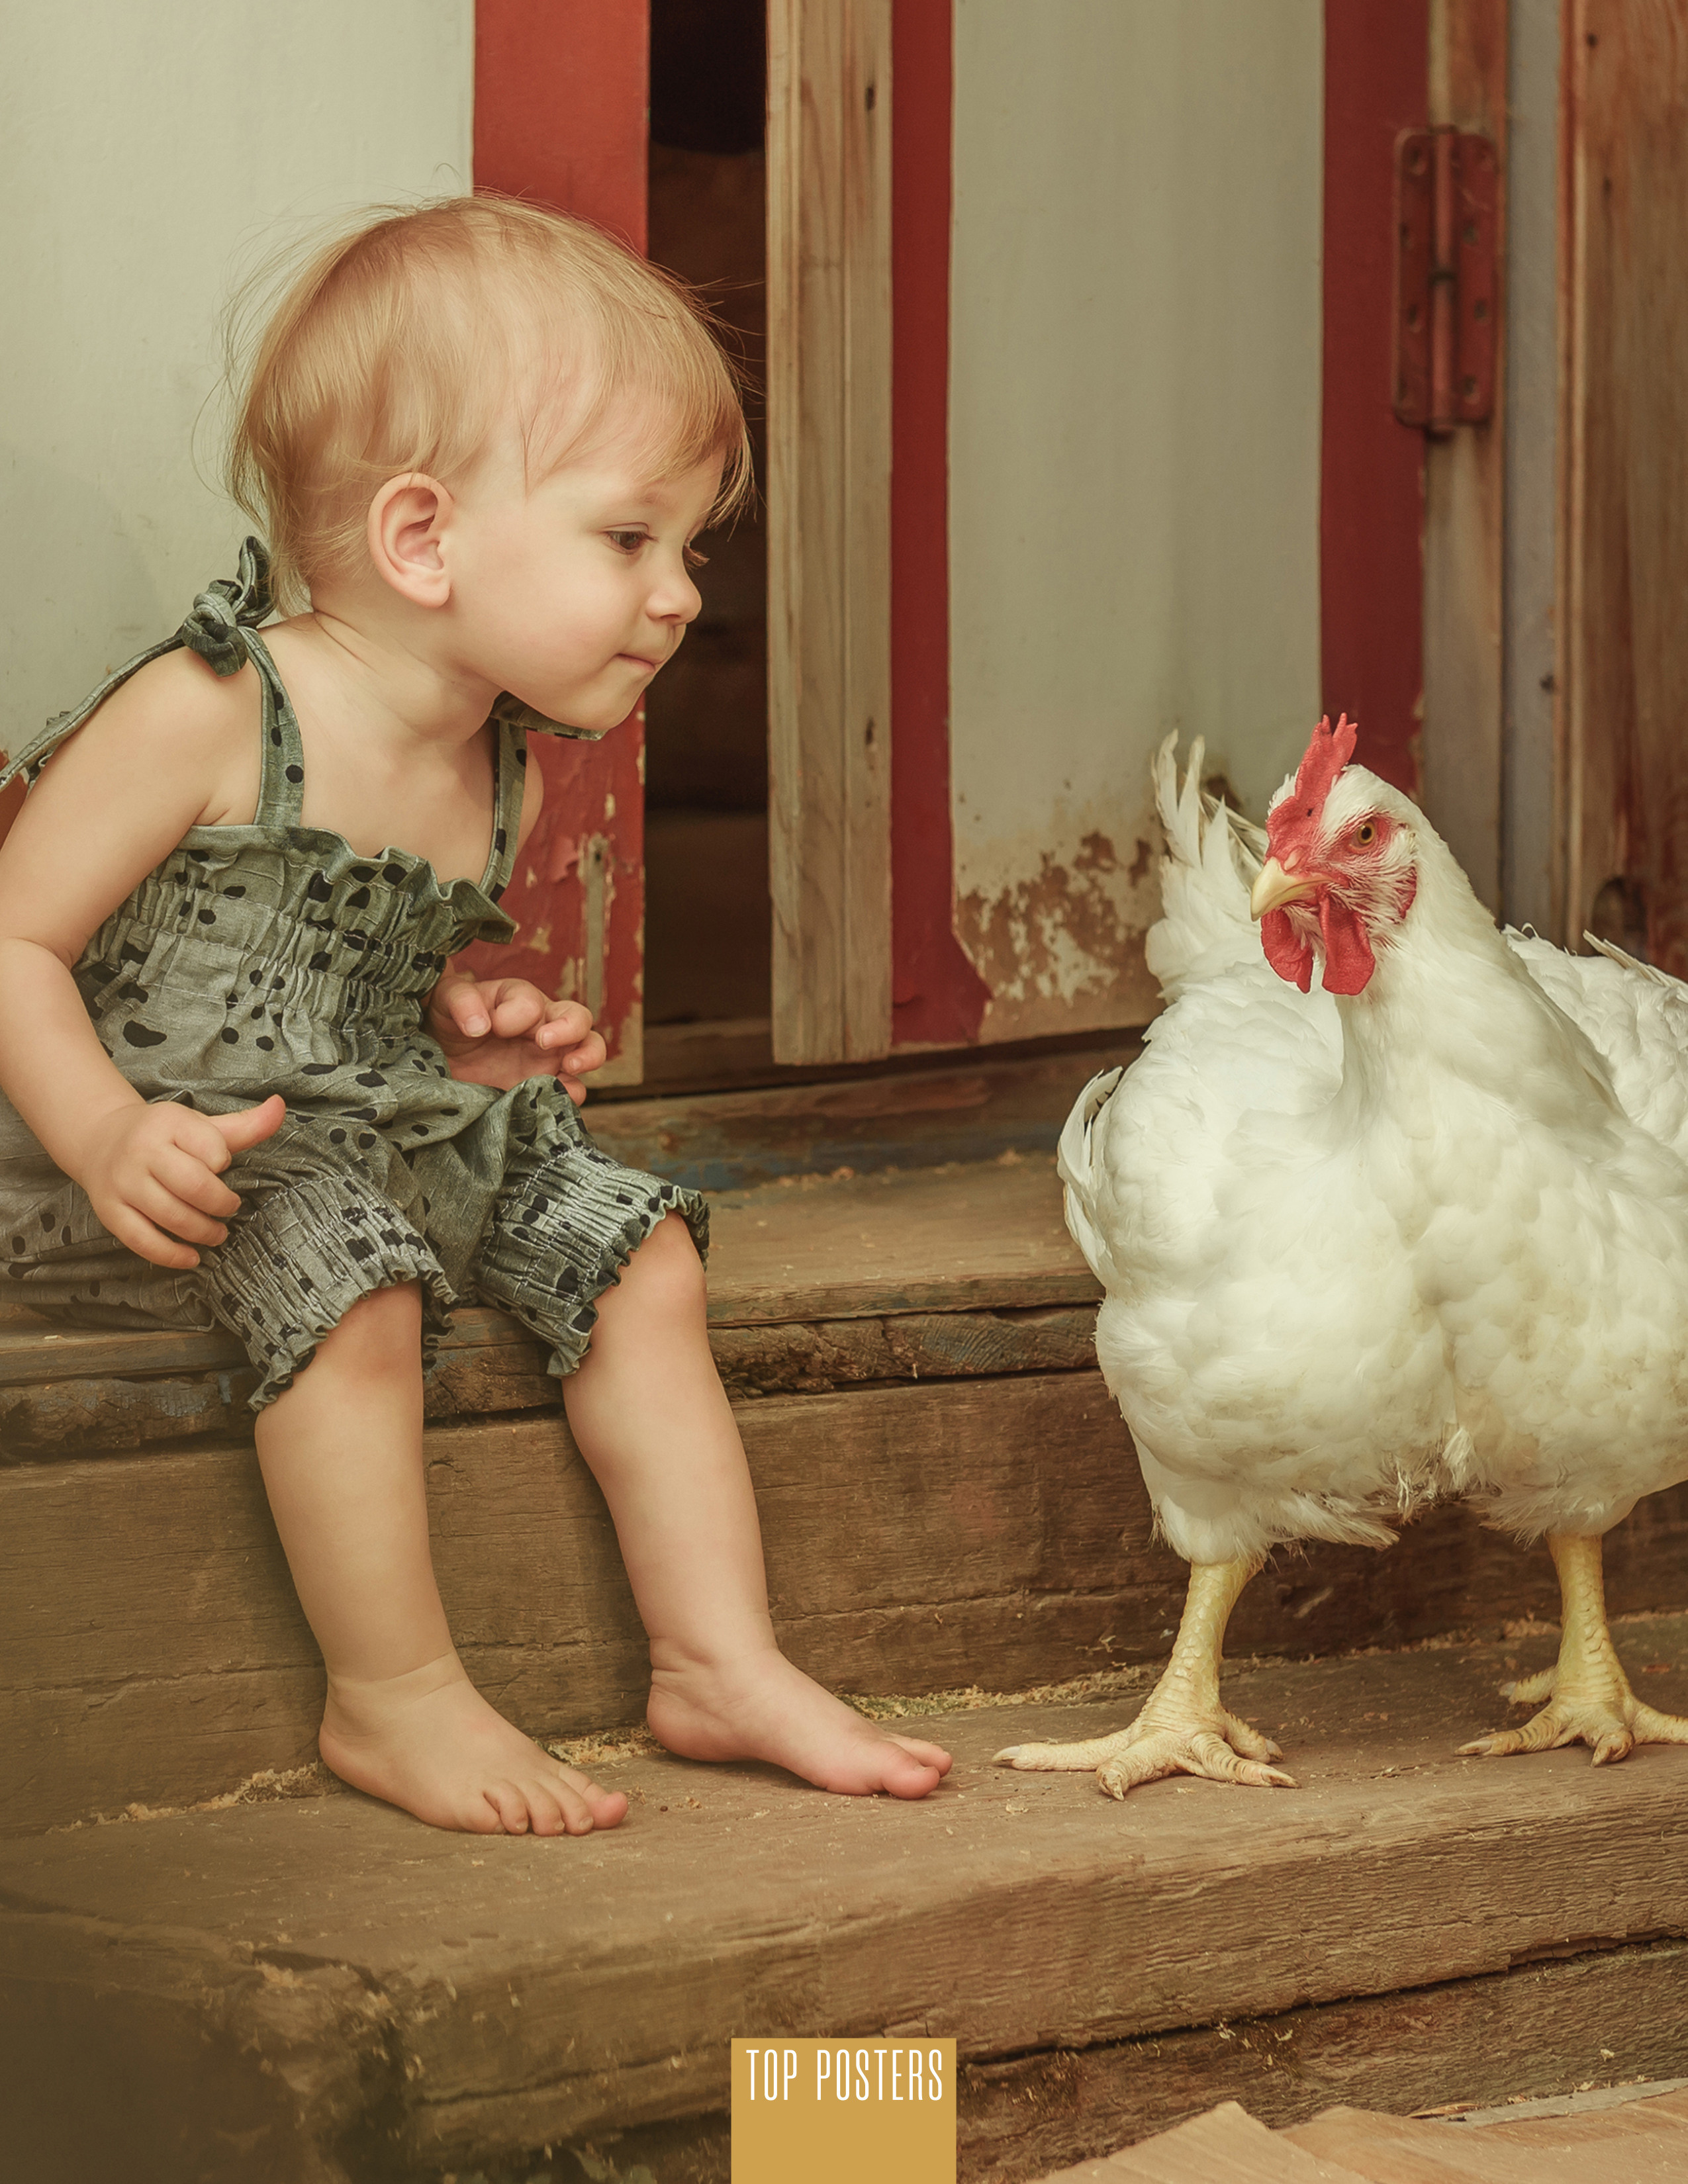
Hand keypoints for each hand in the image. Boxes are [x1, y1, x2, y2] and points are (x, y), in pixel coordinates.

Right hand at [78, 1093, 285, 1269]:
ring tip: (217, 1234)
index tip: (223, 1167)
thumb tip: (280, 1106)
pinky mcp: (110, 1211)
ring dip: (203, 1232)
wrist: (100, 1139)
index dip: (223, 1163)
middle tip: (230, 1209)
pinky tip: (191, 1257)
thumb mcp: (200, 1124)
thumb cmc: (163, 1136)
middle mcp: (142, 1151)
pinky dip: (171, 1255)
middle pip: (194, 1186)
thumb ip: (244, 1124)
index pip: (211, 1149)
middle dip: (221, 1204)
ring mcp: (123, 1183)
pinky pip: (142, 1240)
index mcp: (168, 1124)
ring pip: (172, 1216)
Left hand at [426, 975, 605, 1098]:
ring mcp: (548, 1059)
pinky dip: (573, 1093)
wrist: (440, 1064)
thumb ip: (460, 1001)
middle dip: (568, 1028)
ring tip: (570, 1066)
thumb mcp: (444, 1001)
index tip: (494, 1028)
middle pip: (577, 1017)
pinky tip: (558, 1098)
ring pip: (589, 1049)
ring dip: (588, 1056)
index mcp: (518, 1000)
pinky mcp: (546, 1088)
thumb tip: (479, 1025)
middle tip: (543, 1041)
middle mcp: (541, 1026)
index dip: (516, 1014)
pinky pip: (573, 1089)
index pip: (530, 1002)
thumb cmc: (446, 1024)